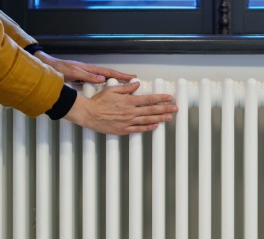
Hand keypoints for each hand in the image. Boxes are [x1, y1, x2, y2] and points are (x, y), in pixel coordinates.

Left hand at [34, 50, 135, 82]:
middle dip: (122, 79)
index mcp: (90, 70)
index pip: (109, 72)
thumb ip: (87, 76)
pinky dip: (106, 86)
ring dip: (115, 83)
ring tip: (125, 88)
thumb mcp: (74, 72)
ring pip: (105, 80)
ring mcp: (87, 76)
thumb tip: (103, 78)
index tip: (132, 78)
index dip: (121, 76)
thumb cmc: (60, 69)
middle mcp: (91, 72)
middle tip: (134, 83)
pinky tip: (108, 92)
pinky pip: (98, 83)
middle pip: (110, 75)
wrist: (48, 67)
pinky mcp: (83, 80)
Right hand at [63, 81, 177, 134]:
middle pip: (151, 110)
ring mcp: (128, 122)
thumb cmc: (98, 102)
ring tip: (169, 118)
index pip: (149, 99)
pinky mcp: (123, 130)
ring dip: (160, 119)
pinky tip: (155, 126)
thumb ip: (126, 87)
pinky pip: (138, 129)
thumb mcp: (112, 90)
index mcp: (129, 101)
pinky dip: (147, 128)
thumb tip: (137, 83)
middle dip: (165, 109)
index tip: (169, 98)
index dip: (161, 98)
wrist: (88, 114)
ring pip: (147, 120)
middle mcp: (130, 112)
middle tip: (175, 108)